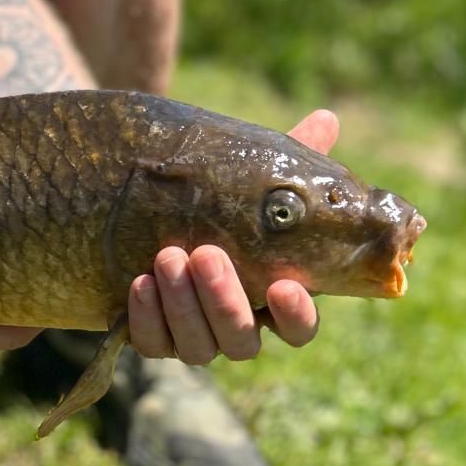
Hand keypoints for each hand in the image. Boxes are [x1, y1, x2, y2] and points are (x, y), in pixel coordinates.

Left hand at [127, 108, 339, 364]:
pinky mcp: (154, 339)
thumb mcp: (252, 180)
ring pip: (198, 347)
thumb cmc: (221, 202)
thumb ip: (291, 158)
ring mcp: (195, 338)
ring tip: (167, 257)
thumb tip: (326, 118)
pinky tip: (139, 283)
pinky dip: (146, 317)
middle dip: (223, 300)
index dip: (294, 315)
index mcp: (273, 299)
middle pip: (241, 341)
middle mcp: (238, 328)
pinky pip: (151, 343)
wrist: (152, 212)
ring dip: (183, 305)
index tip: (284, 285)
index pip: (297, 328)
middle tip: (205, 254)